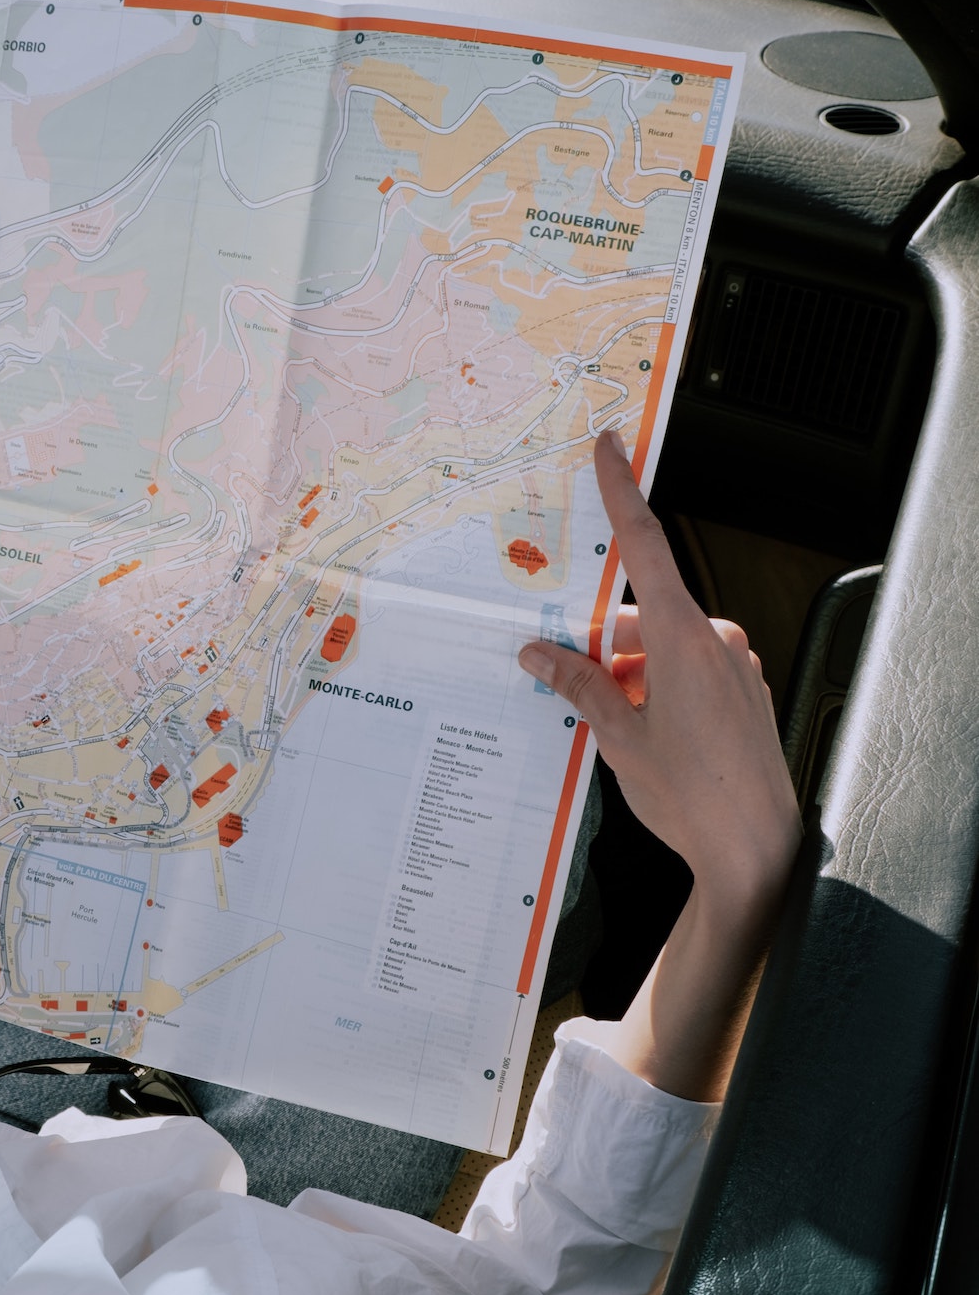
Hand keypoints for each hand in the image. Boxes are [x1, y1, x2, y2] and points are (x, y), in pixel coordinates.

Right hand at [516, 432, 802, 1099]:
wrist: (756, 847)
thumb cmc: (692, 796)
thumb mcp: (618, 740)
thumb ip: (579, 687)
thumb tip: (539, 654)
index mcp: (682, 638)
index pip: (645, 546)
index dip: (621, 493)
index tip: (610, 447)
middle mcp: (715, 640)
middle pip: (641, 616)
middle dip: (604, 647)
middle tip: (574, 690)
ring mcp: (735, 666)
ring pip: (662, 649)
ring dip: (631, 676)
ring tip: (618, 733)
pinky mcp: (744, 691)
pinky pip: (688, 672)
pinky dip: (658, 691)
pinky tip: (647, 738)